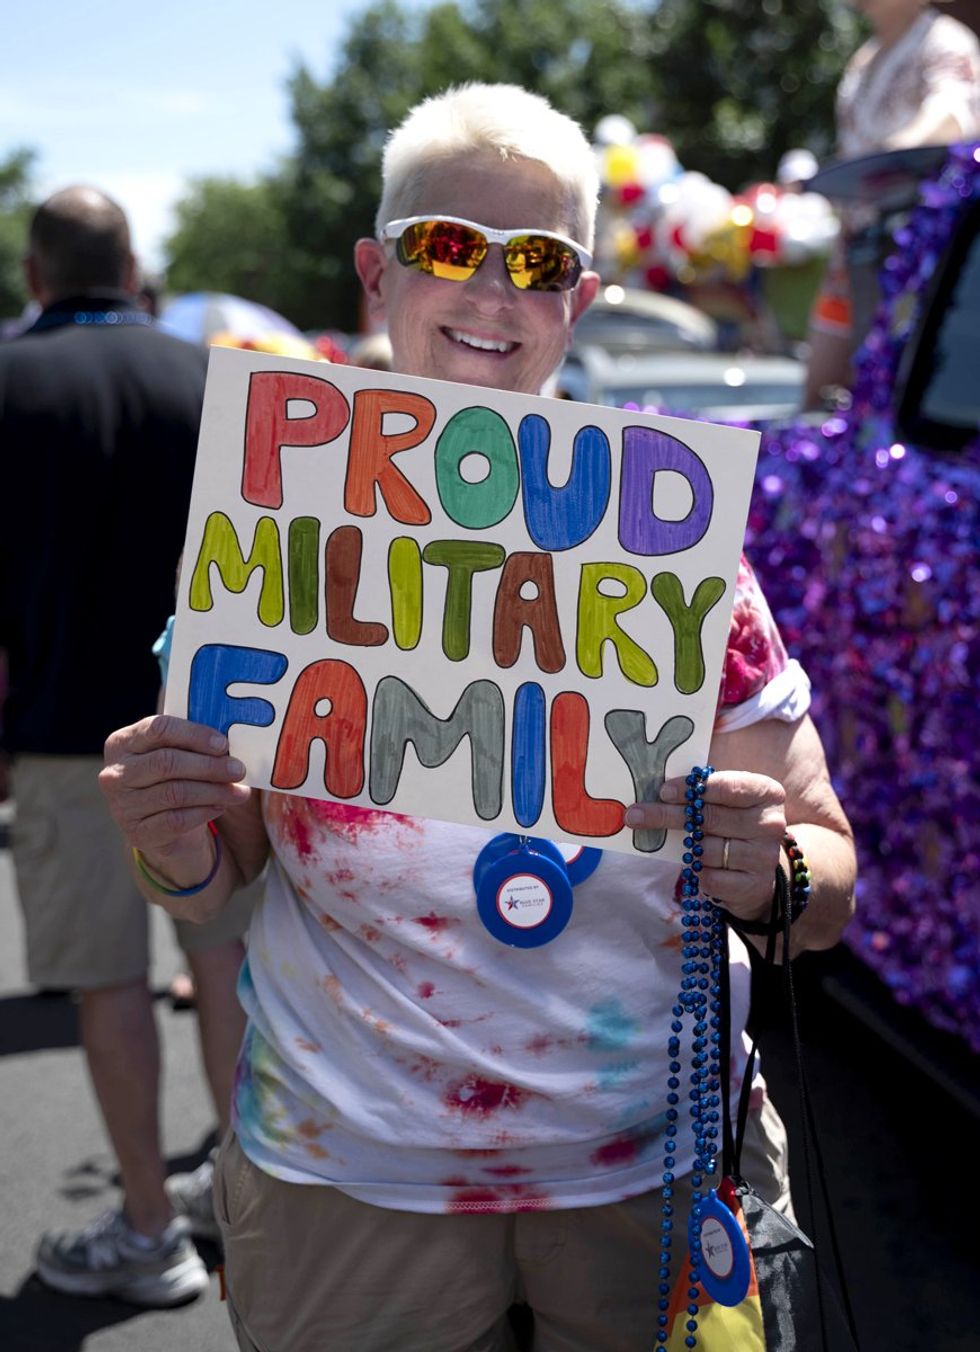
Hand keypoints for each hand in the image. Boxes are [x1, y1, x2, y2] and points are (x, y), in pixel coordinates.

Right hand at [100, 714, 249, 865]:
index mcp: (122, 742)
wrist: (158, 823)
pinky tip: (221, 806)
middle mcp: (115, 773)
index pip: (158, 729)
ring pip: (175, 793)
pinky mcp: (137, 832)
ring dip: (214, 791)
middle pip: (167, 762)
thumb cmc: (171, 777)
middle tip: (238, 769)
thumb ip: (192, 743)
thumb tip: (230, 745)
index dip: (194, 735)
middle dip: (209, 766)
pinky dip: (204, 812)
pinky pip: (177, 820)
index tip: (223, 744)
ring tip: (239, 791)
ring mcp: (122, 805)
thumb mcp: (175, 754)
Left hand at [625, 770, 785, 922]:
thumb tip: (656, 790)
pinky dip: (698, 873)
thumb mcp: (729, 801)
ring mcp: (765, 856)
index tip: (663, 791)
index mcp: (766, 793)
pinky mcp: (754, 885)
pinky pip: (710, 878)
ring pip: (706, 850)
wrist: (762, 870)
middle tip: (635, 815)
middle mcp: (770, 823)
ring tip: (685, 845)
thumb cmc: (736, 826)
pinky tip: (700, 868)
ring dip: (687, 848)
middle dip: (667, 816)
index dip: (692, 788)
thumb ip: (702, 791)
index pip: (727, 786)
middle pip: (709, 818)